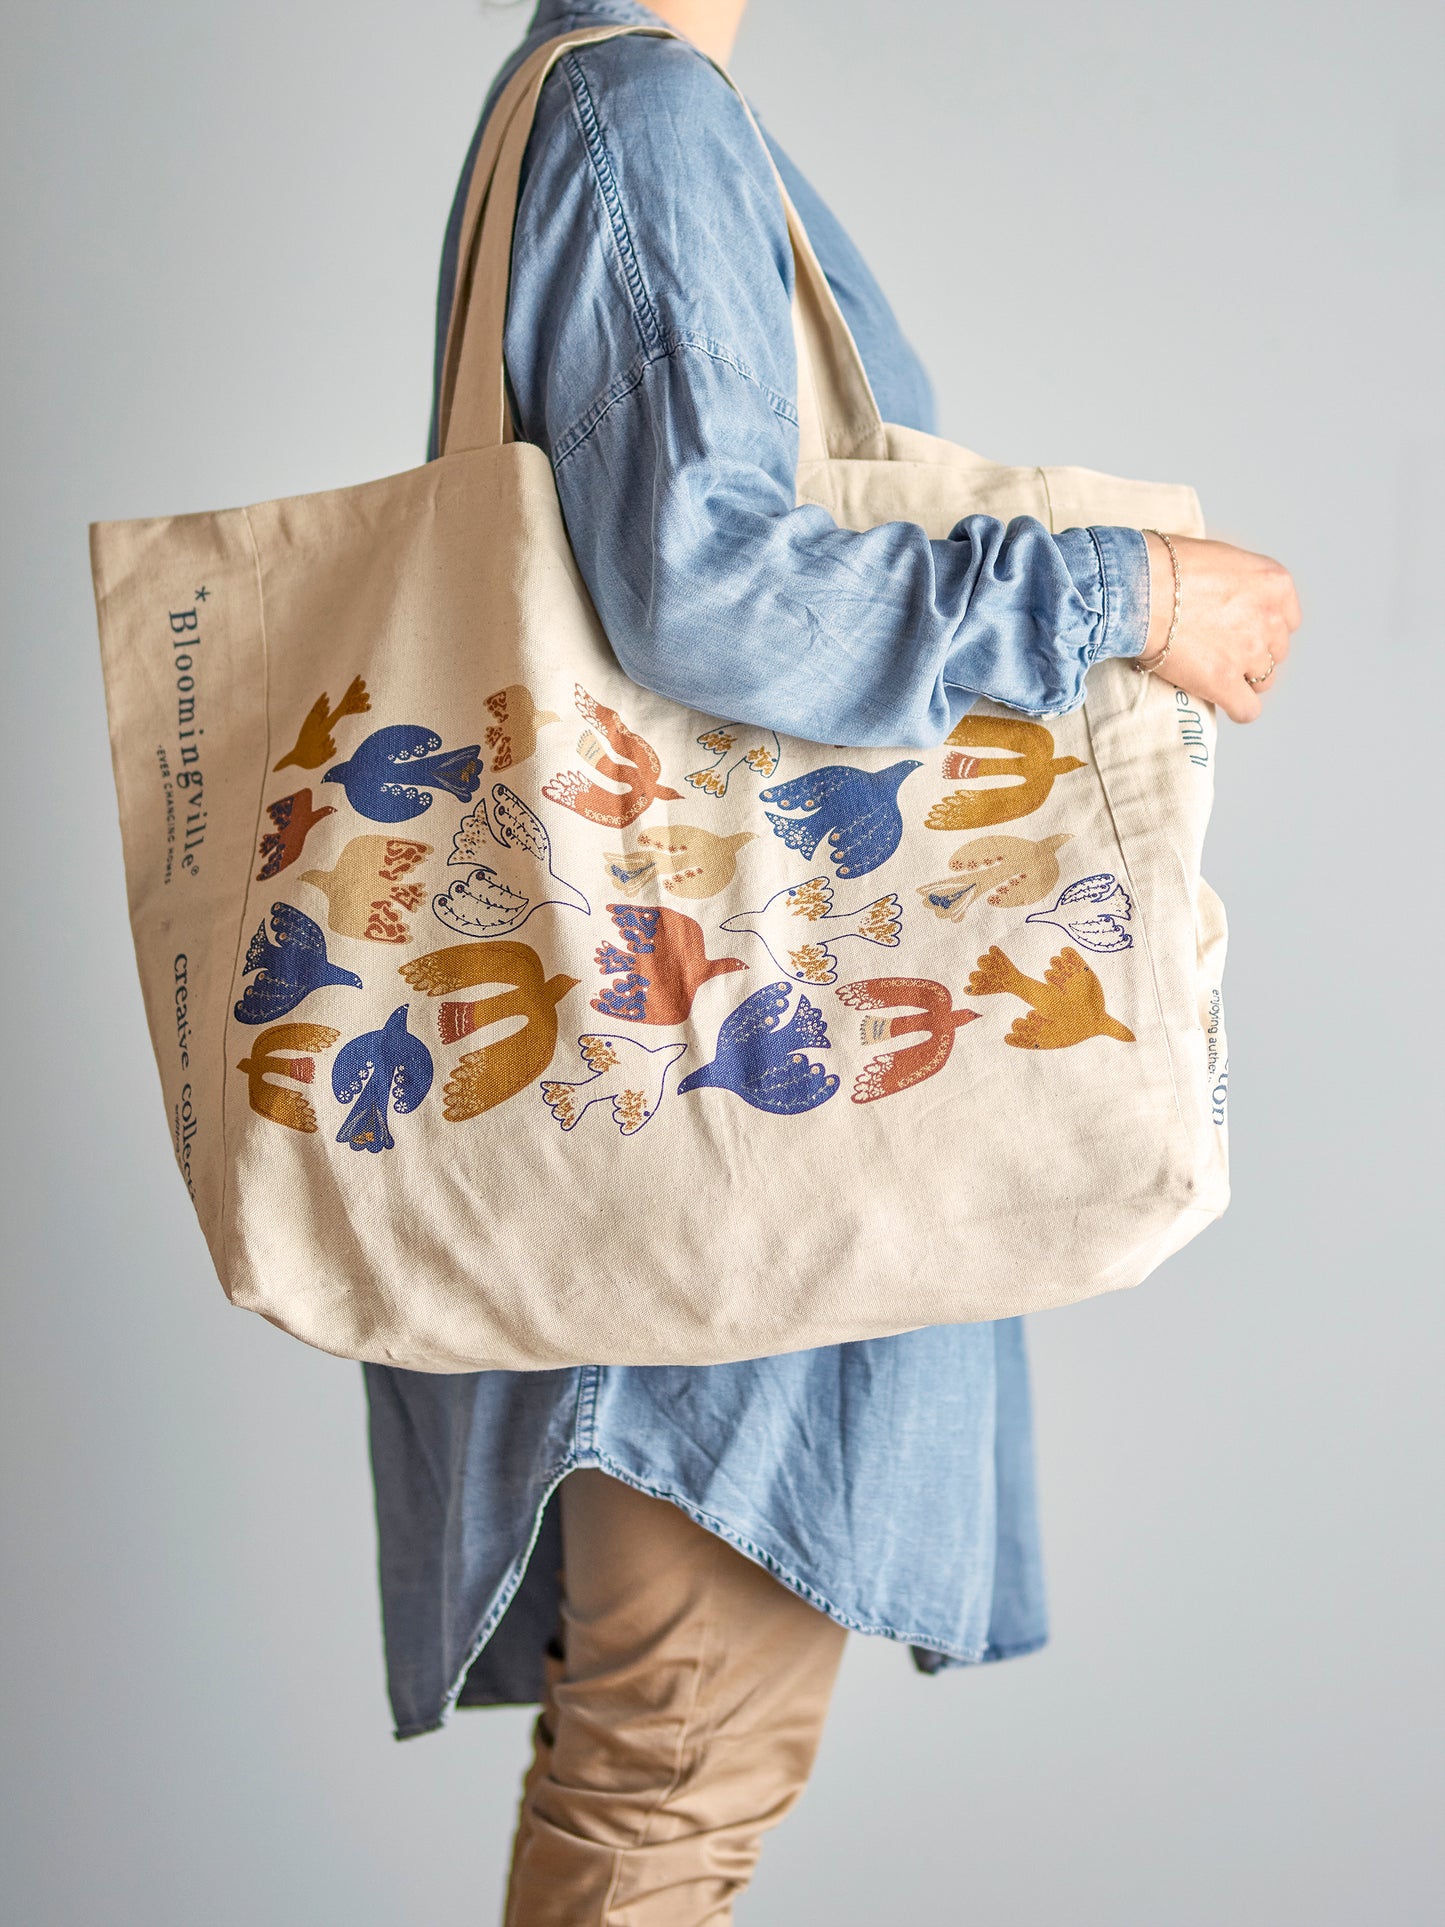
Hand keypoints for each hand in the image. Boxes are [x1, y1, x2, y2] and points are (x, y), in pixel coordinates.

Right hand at [1140, 532, 1300, 722]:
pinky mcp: (1225, 681)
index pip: (1288, 619)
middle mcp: (1270, 618)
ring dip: (1243, 679)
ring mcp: (1249, 652)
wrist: (1141, 588)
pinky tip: (1222, 699)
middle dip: (1253, 652)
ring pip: (1264, 681)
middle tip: (1221, 649)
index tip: (1241, 629)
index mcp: (1274, 584)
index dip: (1263, 627)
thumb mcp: (1221, 557)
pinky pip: (1247, 710)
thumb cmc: (1167, 565)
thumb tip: (1228, 599)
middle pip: (1277, 650)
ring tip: (1214, 672)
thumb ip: (1239, 582)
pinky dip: (1237, 708)